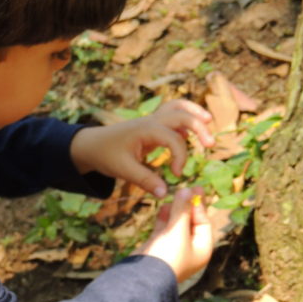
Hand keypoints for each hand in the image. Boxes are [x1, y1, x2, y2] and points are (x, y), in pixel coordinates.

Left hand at [70, 99, 214, 197]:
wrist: (92, 145)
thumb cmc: (106, 155)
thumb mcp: (123, 170)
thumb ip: (145, 180)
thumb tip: (165, 194)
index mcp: (146, 129)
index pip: (174, 138)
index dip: (180, 157)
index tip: (176, 174)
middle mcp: (152, 121)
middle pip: (181, 114)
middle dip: (199, 126)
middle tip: (211, 144)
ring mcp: (152, 121)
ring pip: (177, 107)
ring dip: (194, 113)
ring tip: (209, 121)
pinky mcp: (152, 126)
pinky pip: (172, 115)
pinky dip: (184, 120)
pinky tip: (190, 134)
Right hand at [137, 186, 212, 282]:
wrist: (144, 276)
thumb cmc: (167, 255)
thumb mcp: (178, 231)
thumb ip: (182, 210)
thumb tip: (187, 190)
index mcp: (202, 249)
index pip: (204, 222)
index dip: (198, 205)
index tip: (194, 188)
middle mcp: (190, 249)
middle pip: (191, 222)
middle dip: (186, 206)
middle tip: (184, 188)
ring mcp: (174, 248)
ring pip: (176, 225)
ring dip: (174, 211)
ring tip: (171, 197)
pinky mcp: (159, 247)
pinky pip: (165, 229)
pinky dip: (164, 218)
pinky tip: (162, 207)